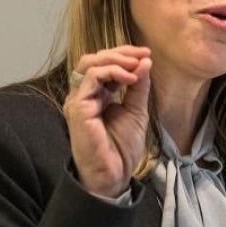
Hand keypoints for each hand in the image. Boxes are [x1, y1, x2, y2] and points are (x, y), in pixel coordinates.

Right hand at [63, 45, 152, 198]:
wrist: (114, 174)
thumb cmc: (122, 148)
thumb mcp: (136, 110)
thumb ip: (138, 86)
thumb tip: (145, 61)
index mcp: (97, 95)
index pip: (105, 65)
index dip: (125, 56)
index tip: (147, 54)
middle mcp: (84, 95)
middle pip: (94, 59)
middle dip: (120, 53)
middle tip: (143, 54)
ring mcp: (78, 100)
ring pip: (90, 64)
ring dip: (116, 59)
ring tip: (137, 65)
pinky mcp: (78, 107)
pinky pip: (92, 78)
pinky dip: (112, 72)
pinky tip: (130, 78)